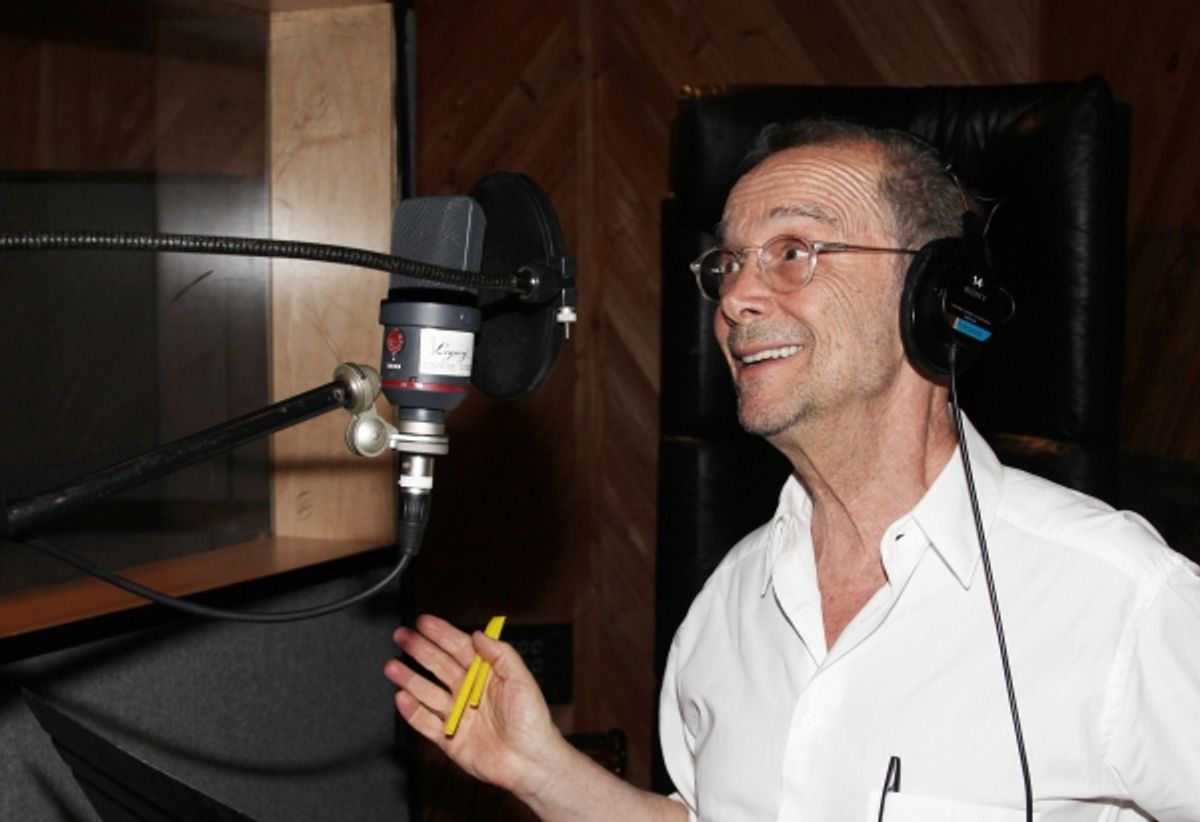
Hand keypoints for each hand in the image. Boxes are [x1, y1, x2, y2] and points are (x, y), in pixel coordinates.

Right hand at [384, 614, 568, 799]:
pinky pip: (425, 722)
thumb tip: (478, 634)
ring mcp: (456, 714)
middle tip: (401, 636)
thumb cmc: (532, 721)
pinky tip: (402, 697)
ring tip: (392, 666)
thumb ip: (500, 654)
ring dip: (409, 678)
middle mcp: (468, 691)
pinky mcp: (448, 738)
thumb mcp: (521, 679)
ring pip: (427, 692)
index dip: (441, 635)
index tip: (423, 622)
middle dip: (419, 650)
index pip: (459, 649)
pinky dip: (412, 711)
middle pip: (438, 666)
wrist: (530, 761)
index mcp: (485, 675)